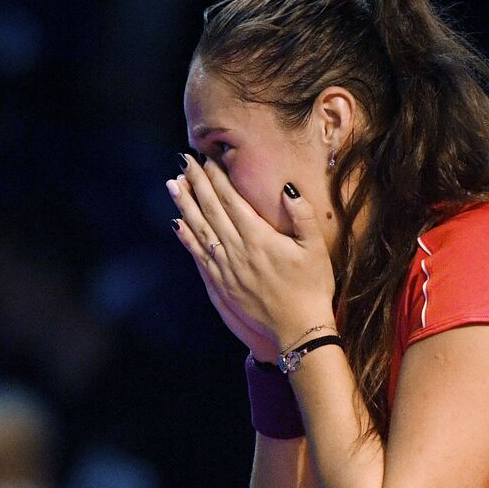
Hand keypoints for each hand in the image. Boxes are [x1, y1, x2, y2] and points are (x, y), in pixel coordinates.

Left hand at [167, 155, 335, 354]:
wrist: (299, 329)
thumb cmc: (313, 287)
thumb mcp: (316, 248)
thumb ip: (303, 215)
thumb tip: (287, 188)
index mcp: (259, 238)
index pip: (231, 200)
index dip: (217, 178)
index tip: (206, 158)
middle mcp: (237, 250)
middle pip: (211, 210)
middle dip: (196, 182)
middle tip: (183, 160)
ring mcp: (226, 268)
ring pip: (199, 230)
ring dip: (185, 205)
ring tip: (172, 184)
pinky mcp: (222, 285)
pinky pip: (198, 255)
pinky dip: (186, 237)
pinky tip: (177, 223)